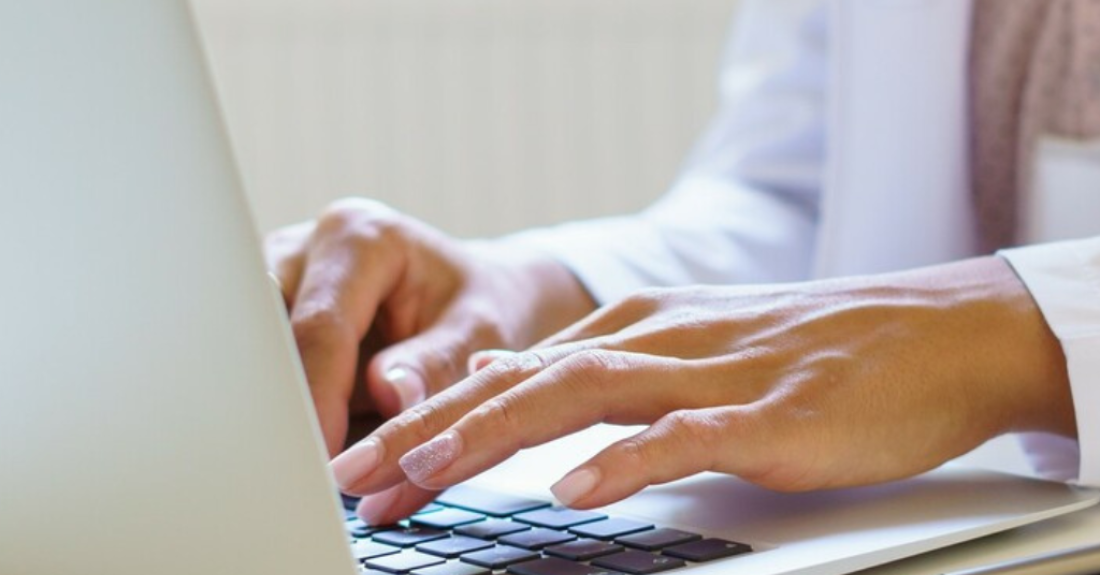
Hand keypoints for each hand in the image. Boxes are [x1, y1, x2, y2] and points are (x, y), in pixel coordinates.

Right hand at [264, 198, 595, 458]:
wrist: (474, 294)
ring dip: (282, 412)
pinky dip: (287, 413)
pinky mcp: (265, 318)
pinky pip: (260, 374)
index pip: (319, 326)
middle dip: (283, 408)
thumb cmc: (479, 307)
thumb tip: (390, 394)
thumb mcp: (480, 331)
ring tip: (312, 460)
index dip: (315, 398)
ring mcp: (277, 282)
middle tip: (303, 471)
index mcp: (360, 238)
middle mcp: (306, 250)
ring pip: (254, 361)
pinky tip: (310, 443)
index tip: (321, 459)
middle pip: (268, 340)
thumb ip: (437, 362)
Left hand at [332, 256, 1075, 523]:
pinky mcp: (770, 413)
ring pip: (582, 397)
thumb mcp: (686, 352)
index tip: (369, 459)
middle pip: (523, 382)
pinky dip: (624, 460)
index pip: (512, 373)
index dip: (432, 416)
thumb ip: (599, 372)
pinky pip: (685, 436)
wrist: (930, 333)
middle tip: (359, 475)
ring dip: (494, 434)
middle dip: (431, 428)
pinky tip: (574, 489)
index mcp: (636, 331)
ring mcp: (713, 373)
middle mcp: (659, 341)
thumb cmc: (807, 355)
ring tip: (425, 471)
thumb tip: (505, 387)